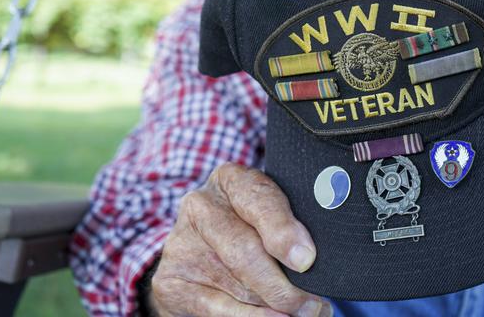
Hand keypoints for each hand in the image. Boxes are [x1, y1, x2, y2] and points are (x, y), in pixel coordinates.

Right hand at [150, 163, 331, 316]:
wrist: (200, 250)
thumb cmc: (249, 226)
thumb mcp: (269, 212)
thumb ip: (290, 225)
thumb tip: (314, 257)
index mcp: (231, 180)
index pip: (258, 200)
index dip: (283, 231)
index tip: (306, 259)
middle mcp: (201, 206)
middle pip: (244, 249)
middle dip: (282, 283)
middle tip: (311, 303)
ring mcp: (181, 243)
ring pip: (236, 283)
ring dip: (274, 304)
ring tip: (303, 311)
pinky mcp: (170, 281)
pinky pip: (215, 307)